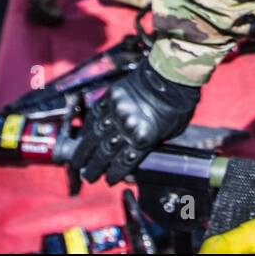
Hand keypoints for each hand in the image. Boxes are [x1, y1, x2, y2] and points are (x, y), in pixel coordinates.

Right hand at [68, 58, 199, 184]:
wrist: (172, 75)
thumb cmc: (177, 104)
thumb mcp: (169, 133)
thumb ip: (150, 145)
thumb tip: (135, 156)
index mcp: (143, 138)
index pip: (123, 163)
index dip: (114, 175)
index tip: (107, 180)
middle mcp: (127, 126)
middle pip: (105, 153)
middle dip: (94, 168)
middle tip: (88, 176)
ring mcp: (117, 111)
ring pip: (94, 136)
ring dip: (84, 151)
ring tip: (77, 161)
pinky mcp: (111, 96)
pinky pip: (95, 114)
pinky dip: (87, 127)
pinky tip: (83, 137)